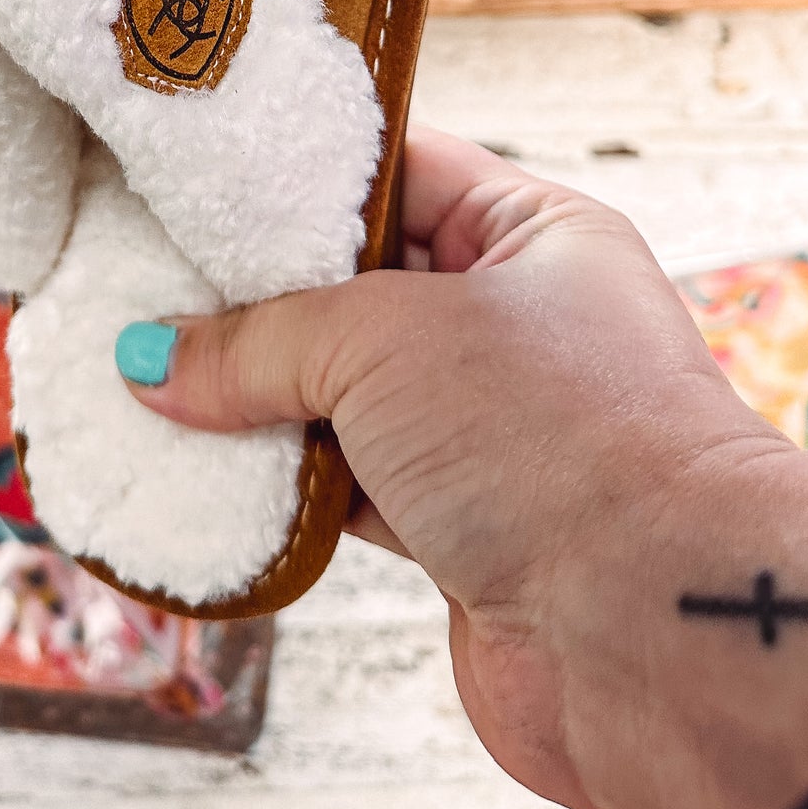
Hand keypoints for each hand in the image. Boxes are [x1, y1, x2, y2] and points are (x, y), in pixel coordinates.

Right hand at [116, 128, 807, 808]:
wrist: (655, 638)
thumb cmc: (561, 442)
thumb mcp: (385, 342)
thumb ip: (260, 340)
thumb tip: (154, 357)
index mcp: (534, 235)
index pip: (400, 170)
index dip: (303, 174)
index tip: (206, 173)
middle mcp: (517, 323)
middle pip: (359, 286)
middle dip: (260, 293)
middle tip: (152, 275)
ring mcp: (488, 428)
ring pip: (344, 390)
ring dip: (259, 394)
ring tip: (156, 371)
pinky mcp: (459, 525)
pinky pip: (346, 480)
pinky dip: (282, 477)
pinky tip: (207, 466)